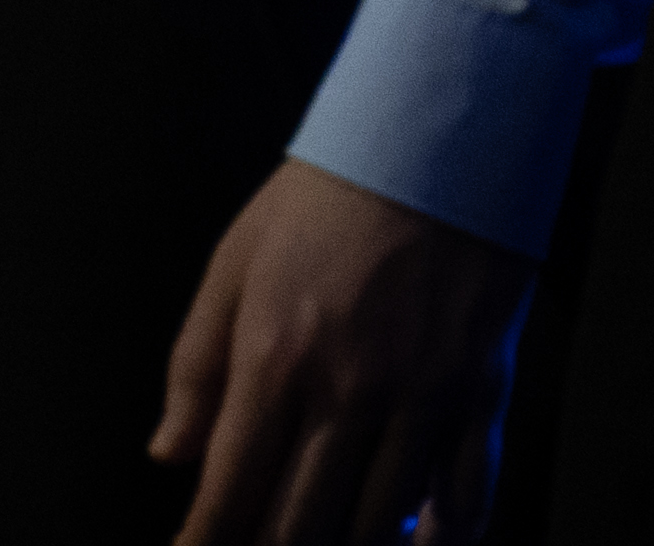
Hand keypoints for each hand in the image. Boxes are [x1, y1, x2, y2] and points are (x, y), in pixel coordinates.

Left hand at [147, 155, 524, 543]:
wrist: (428, 148)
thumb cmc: (319, 205)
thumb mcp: (234, 265)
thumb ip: (198, 366)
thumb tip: (171, 455)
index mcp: (275, 353)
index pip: (233, 480)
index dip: (208, 537)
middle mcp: (349, 387)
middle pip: (304, 516)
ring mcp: (422, 396)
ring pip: (382, 519)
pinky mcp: (482, 394)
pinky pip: (468, 493)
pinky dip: (445, 534)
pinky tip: (419, 545)